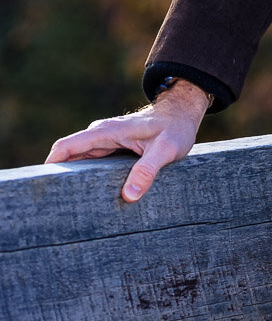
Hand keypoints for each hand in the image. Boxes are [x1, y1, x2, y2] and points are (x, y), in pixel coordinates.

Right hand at [45, 79, 210, 202]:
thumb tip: (128, 196)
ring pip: (79, 162)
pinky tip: (88, 197)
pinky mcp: (111, 148)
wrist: (182, 113)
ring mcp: (105, 141)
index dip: (50, 165)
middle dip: (59, 178)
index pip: (67, 147)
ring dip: (72, 179)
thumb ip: (147, 170)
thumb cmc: (175, 128)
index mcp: (106, 132)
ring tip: (67, 207)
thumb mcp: (166, 149)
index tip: (42, 186)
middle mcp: (100, 135)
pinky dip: (85, 178)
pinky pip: (91, 164)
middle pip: (68, 157)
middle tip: (53, 207)